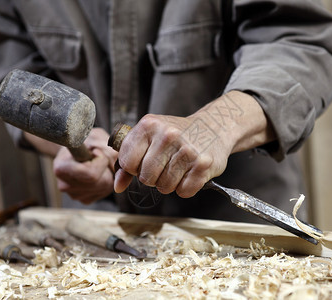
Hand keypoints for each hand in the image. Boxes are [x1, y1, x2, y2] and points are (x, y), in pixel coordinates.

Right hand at [53, 128, 117, 203]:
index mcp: (61, 169)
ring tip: (97, 164)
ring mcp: (74, 195)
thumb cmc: (85, 142)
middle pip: (101, 182)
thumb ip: (107, 148)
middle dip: (107, 167)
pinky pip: (105, 192)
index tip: (96, 151)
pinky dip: (107, 181)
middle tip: (99, 157)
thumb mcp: (95, 137)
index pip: (91, 173)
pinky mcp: (84, 199)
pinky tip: (99, 172)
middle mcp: (65, 186)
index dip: (100, 160)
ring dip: (108, 173)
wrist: (75, 150)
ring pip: (106, 187)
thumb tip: (117, 165)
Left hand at [114, 114, 230, 197]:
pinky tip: (189, 173)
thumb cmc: (177, 134)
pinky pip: (184, 191)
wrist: (214, 127)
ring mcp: (187, 150)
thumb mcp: (149, 137)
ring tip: (177, 169)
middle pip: (146, 177)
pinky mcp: (203, 164)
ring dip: (169, 184)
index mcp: (149, 125)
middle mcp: (168, 135)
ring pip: (165, 187)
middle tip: (163, 167)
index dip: (134, 168)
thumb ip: (129, 160)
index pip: (128, 162)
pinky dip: (185, 188)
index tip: (144, 161)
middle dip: (152, 178)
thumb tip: (118, 186)